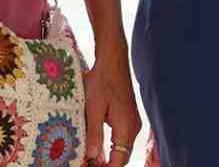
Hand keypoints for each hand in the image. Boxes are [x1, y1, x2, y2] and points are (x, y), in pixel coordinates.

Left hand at [83, 45, 141, 165]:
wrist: (112, 61)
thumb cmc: (102, 81)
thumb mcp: (94, 108)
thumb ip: (94, 134)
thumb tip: (91, 156)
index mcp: (126, 128)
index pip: (119, 160)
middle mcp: (133, 128)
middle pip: (121, 157)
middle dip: (104, 164)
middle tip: (85, 164)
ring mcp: (132, 123)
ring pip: (121, 149)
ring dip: (106, 157)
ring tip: (88, 159)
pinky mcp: (128, 118)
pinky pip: (121, 139)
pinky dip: (110, 147)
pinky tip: (96, 147)